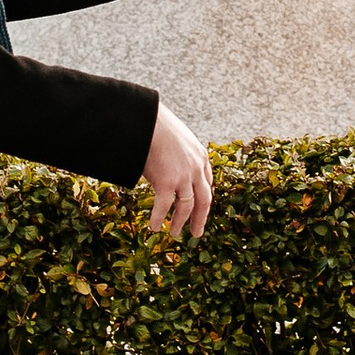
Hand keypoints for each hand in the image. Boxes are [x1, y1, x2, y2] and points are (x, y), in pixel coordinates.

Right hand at [141, 104, 213, 241]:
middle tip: (196, 232)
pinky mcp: (167, 181)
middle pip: (203, 200)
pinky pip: (164, 206)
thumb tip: (169, 160)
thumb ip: (179, 153)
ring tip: (175, 233)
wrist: (147, 120)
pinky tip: (154, 228)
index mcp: (201, 156)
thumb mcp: (178, 137)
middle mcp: (196, 169)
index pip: (206, 183)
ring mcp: (183, 176)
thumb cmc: (157, 125)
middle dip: (200, 218)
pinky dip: (159, 218)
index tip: (200, 208)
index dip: (203, 198)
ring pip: (186, 206)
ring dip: (180, 222)